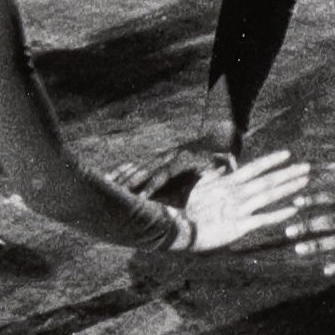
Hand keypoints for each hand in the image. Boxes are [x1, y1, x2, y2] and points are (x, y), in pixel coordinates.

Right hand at [104, 109, 241, 198]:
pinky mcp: (160, 158)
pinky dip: (125, 170)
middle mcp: (168, 156)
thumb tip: (228, 165)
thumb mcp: (224, 158)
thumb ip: (223, 163)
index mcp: (181, 158)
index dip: (151, 185)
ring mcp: (163, 156)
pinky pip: (140, 165)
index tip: (141, 197)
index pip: (162, 174)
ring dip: (123, 175)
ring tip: (106, 182)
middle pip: (145, 169)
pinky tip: (111, 176)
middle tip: (115, 192)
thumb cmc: (221, 154)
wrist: (216, 137)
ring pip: (139, 166)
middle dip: (130, 181)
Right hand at [182, 148, 315, 252]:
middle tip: (307, 167)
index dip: (271, 160)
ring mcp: (239, 209)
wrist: (177, 228)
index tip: (288, 154)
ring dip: (288, 188)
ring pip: (269, 195)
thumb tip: (223, 166)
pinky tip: (294, 210)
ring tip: (305, 182)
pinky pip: (264, 219)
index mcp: (227, 182)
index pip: (254, 167)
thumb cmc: (186, 207)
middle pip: (267, 180)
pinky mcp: (239, 226)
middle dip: (288, 173)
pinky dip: (279, 214)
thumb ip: (213, 175)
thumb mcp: (199, 186)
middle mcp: (236, 193)